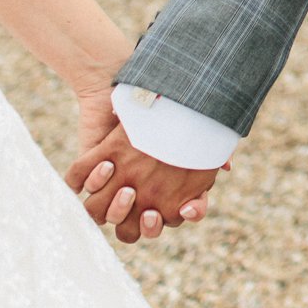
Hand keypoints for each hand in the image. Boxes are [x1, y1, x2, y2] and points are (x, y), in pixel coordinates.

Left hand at [70, 84, 212, 240]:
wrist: (121, 78)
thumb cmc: (163, 105)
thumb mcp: (190, 126)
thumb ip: (210, 147)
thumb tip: (228, 166)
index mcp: (161, 186)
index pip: (173, 217)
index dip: (181, 217)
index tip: (187, 207)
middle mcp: (134, 191)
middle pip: (138, 229)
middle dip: (146, 225)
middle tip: (152, 209)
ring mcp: (107, 183)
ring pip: (105, 216)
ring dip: (116, 208)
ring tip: (126, 188)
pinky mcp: (85, 167)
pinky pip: (80, 186)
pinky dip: (92, 181)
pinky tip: (106, 165)